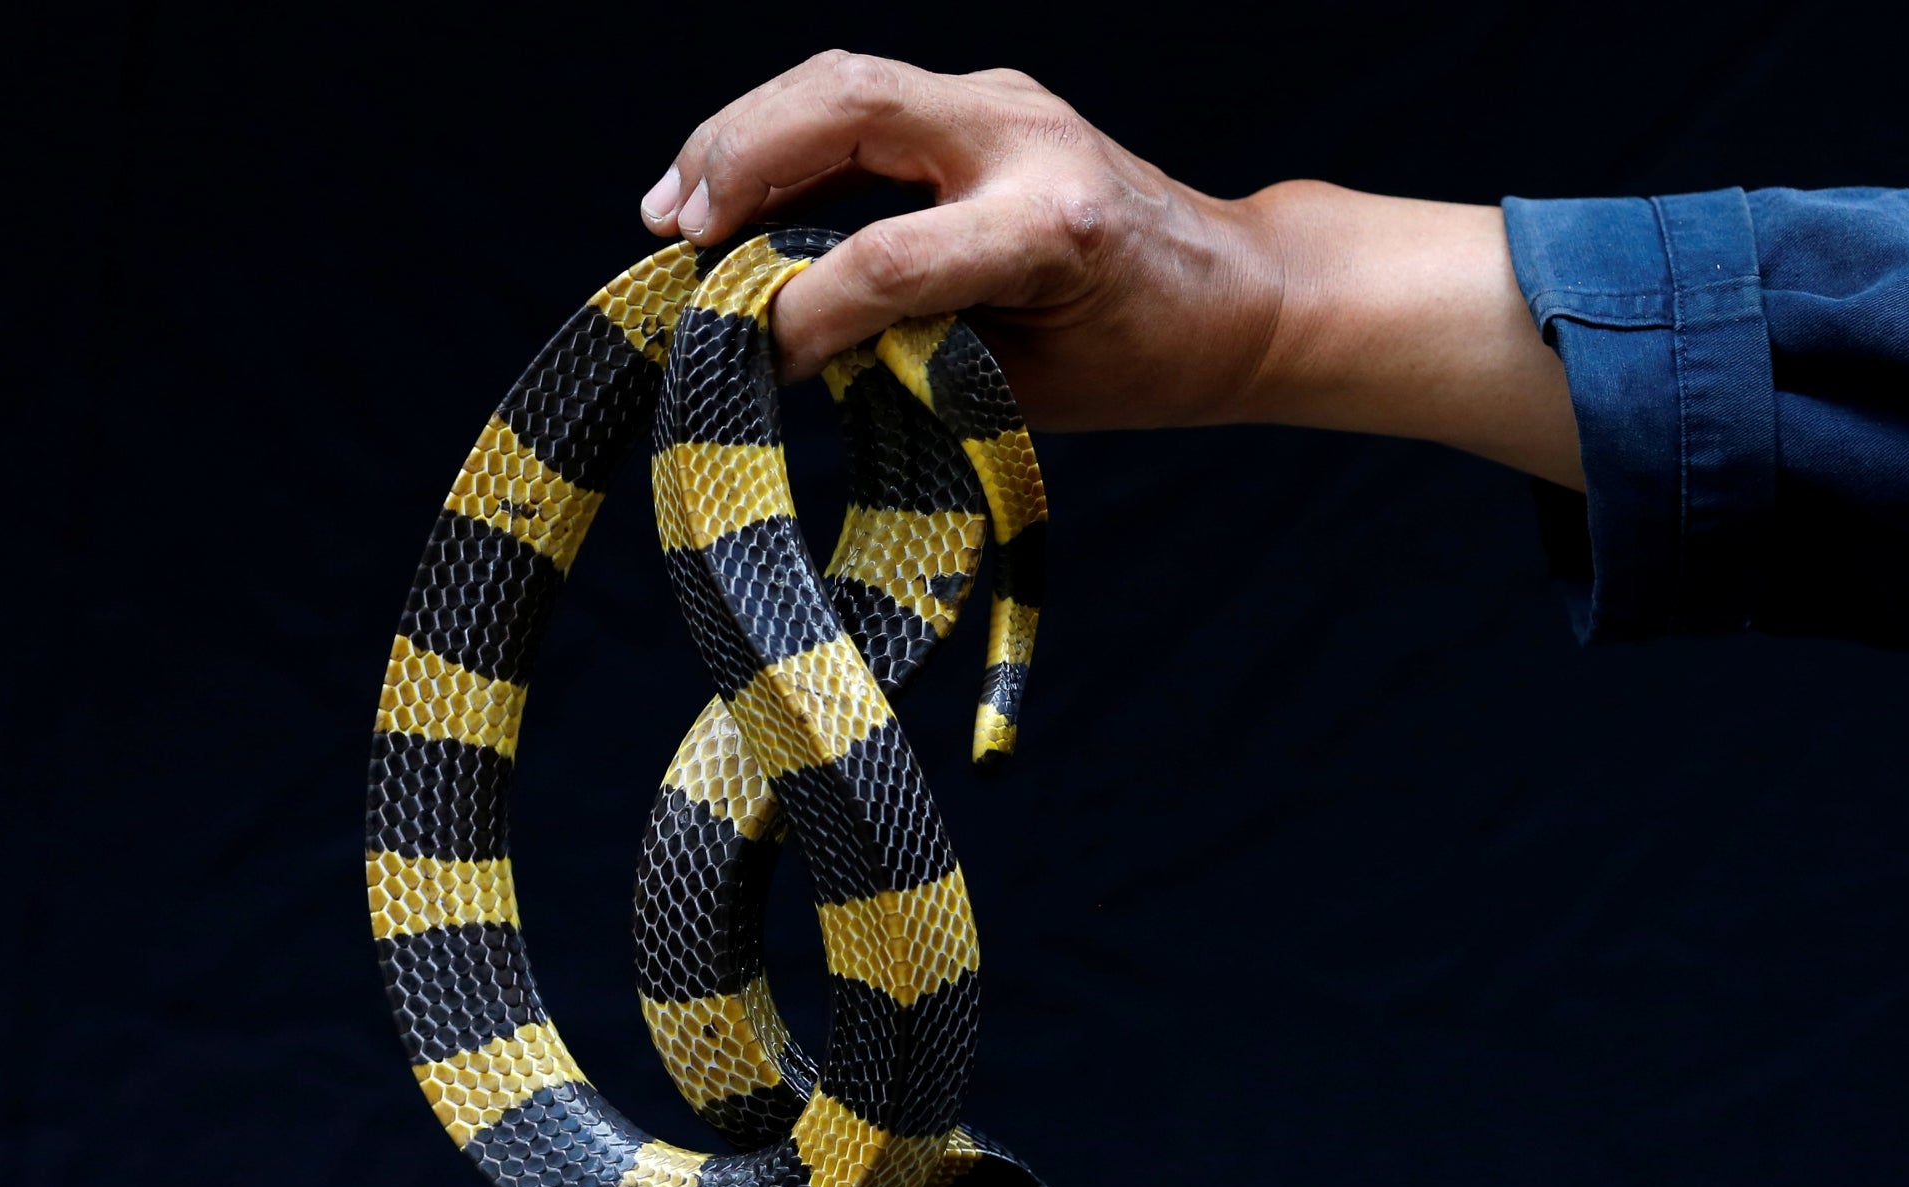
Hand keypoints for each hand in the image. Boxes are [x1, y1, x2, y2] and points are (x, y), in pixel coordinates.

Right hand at [639, 53, 1581, 487]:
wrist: (1235, 292)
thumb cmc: (1138, 360)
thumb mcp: (1027, 387)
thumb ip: (914, 352)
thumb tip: (785, 342)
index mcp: (1056, 227)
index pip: (894, 255)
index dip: (804, 311)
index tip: (750, 361)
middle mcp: (1028, 140)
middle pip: (854, 105)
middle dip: (745, 160)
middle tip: (672, 230)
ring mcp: (1005, 102)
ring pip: (845, 78)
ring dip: (745, 134)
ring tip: (673, 208)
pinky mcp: (981, 100)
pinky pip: (860, 96)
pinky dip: (782, 133)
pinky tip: (725, 188)